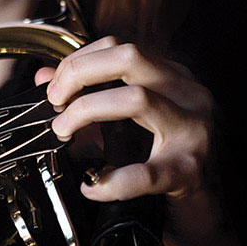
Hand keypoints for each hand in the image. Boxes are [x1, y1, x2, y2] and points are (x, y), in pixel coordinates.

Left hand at [34, 36, 213, 205]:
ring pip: (137, 99)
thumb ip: (86, 94)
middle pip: (128, 57)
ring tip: (64, 130)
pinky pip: (145, 172)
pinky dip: (112, 180)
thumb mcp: (124, 117)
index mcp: (171, 76)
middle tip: (55, 100)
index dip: (79, 61)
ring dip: (87, 110)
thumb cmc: (164, 151)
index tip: (54, 85)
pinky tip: (93, 185)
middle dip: (79, 73)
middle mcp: (186, 93)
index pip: (118, 47)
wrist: (201, 197)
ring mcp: (192, 129)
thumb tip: (45, 77)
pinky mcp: (188, 169)